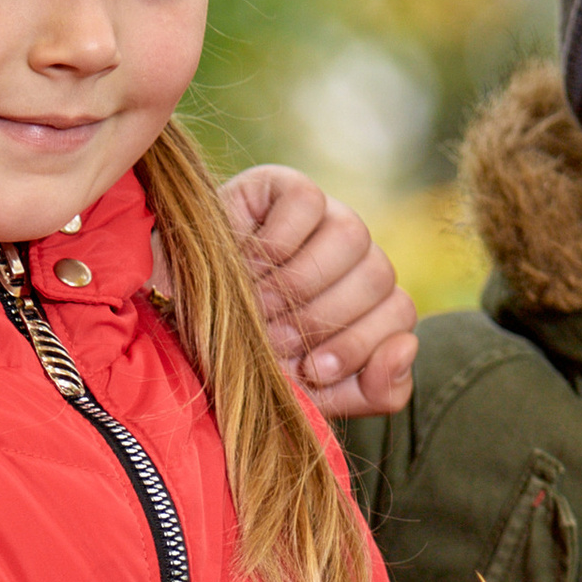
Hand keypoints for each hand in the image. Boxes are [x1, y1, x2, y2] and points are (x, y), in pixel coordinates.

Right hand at [221, 165, 417, 416]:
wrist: (174, 328)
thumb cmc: (247, 362)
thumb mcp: (316, 394)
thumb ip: (376, 388)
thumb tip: (408, 344)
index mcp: (370, 300)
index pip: (400, 313)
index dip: (359, 346)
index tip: (310, 370)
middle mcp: (356, 254)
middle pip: (379, 275)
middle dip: (325, 319)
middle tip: (273, 340)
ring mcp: (326, 215)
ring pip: (353, 236)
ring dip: (301, 283)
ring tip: (259, 307)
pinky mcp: (286, 186)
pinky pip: (309, 203)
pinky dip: (280, 242)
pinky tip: (248, 264)